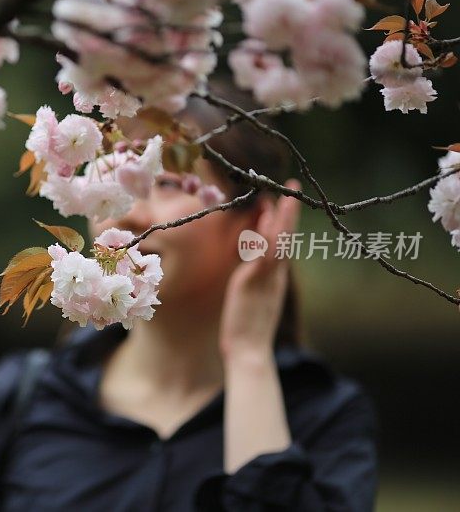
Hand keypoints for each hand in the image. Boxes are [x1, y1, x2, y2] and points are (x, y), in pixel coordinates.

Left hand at [219, 179, 301, 360]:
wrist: (249, 351)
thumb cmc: (248, 327)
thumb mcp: (253, 297)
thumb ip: (256, 277)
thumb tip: (254, 257)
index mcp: (275, 278)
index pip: (283, 243)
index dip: (284, 221)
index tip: (283, 200)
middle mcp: (275, 275)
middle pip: (287, 237)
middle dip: (289, 211)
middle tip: (291, 187)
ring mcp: (266, 278)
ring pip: (280, 242)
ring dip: (283, 217)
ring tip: (286, 195)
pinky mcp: (254, 282)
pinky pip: (264, 255)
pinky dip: (268, 236)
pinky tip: (268, 220)